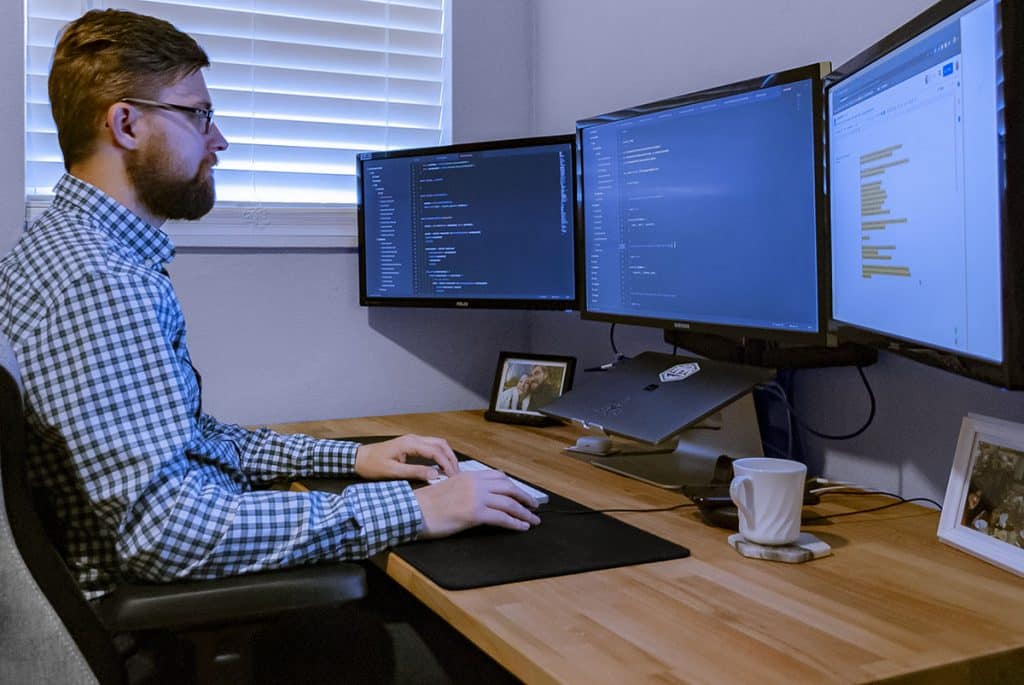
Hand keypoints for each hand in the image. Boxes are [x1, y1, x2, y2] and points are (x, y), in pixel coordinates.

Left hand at [354, 434, 458, 480]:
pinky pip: (430, 446)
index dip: (447, 464)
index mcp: (409, 444)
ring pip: (437, 443)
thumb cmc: (372, 465)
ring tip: (452, 470)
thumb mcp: (393, 471)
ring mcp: (412, 440)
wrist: (358, 458)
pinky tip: (441, 466)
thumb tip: (435, 474)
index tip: (453, 477)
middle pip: (440, 444)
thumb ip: (415, 472)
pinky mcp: (411, 444)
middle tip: (457, 474)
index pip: (436, 451)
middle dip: (451, 458)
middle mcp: (413, 439)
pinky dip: (440, 454)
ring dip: (446, 455)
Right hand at [414, 470, 540, 537]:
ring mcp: (476, 498)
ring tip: (533, 520)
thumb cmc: (427, 503)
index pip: (499, 477)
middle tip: (534, 506)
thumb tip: (482, 497)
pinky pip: (502, 518)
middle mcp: (475, 483)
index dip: (514, 486)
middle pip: (509, 488)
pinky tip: (522, 527)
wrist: (415, 510)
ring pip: (509, 503)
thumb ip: (467, 488)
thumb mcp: (450, 486)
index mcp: (469, 475)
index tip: (521, 493)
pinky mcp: (475, 514)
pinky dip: (515, 523)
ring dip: (525, 513)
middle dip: (525, 497)